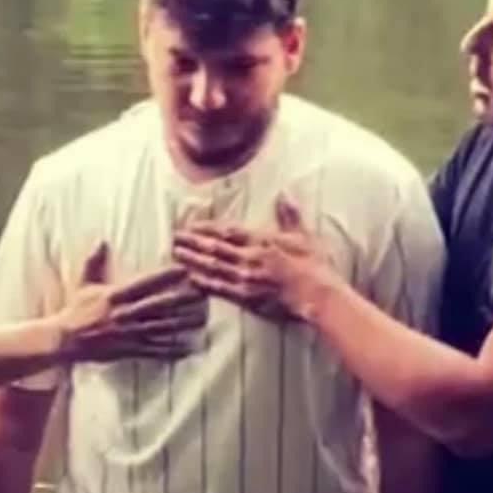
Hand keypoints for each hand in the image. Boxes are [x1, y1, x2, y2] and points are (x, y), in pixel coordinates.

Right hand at [56, 243, 207, 359]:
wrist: (64, 339)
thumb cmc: (76, 310)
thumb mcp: (84, 284)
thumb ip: (94, 262)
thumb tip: (101, 240)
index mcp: (115, 295)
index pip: (145, 283)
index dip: (166, 276)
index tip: (184, 269)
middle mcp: (125, 314)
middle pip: (159, 306)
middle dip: (183, 300)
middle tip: (203, 293)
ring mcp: (129, 334)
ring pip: (161, 328)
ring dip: (183, 324)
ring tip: (202, 319)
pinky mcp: (129, 350)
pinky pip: (154, 351)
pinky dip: (171, 351)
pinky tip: (188, 348)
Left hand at [172, 198, 337, 321]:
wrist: (317, 295)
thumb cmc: (315, 266)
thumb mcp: (304, 235)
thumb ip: (290, 215)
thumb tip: (285, 194)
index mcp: (261, 240)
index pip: (228, 231)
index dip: (207, 228)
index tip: (192, 225)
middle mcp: (249, 258)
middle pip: (214, 248)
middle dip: (193, 242)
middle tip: (175, 238)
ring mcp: (245, 278)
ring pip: (212, 267)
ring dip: (192, 260)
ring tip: (176, 255)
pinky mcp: (246, 297)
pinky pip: (219, 289)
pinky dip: (203, 283)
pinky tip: (190, 279)